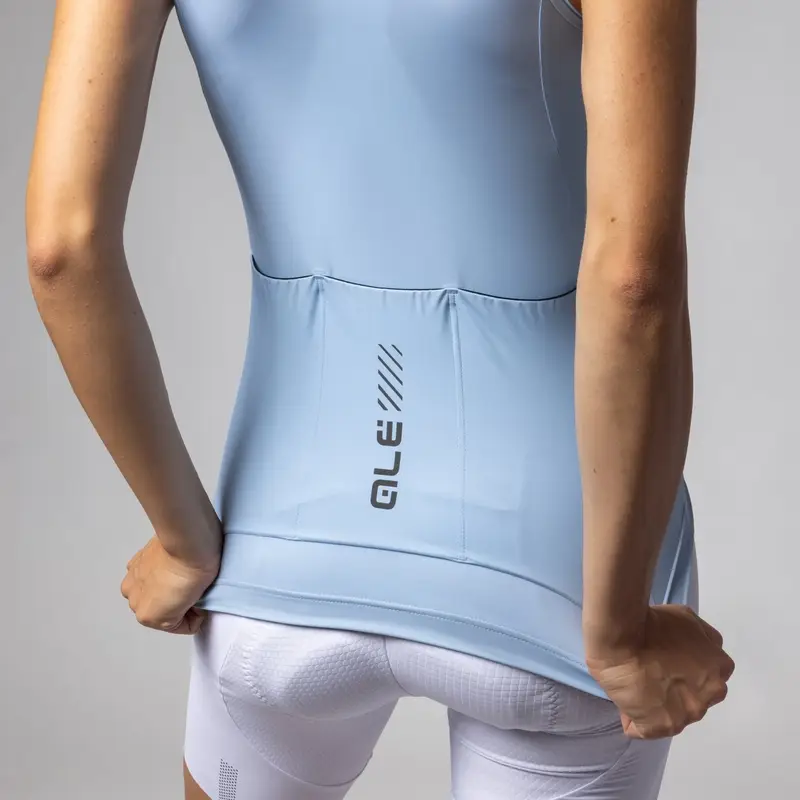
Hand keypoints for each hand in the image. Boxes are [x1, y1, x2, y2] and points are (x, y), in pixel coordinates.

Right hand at [120, 535, 219, 633]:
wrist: (187, 540)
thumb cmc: (197, 568)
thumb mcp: (201, 601)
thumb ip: (189, 609)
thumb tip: (191, 601)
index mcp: (149, 617)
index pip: (182, 625)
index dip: (196, 614)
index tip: (203, 601)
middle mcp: (134, 602)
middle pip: (164, 610)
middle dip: (179, 602)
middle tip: (193, 587)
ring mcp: (132, 581)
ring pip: (153, 593)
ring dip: (164, 588)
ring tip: (181, 574)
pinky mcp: (134, 563)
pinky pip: (146, 576)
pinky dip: (155, 573)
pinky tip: (169, 565)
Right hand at [585, 604, 734, 738]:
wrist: (621, 639)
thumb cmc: (651, 624)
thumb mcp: (687, 618)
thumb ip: (702, 637)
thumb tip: (696, 649)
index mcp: (719, 668)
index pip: (709, 673)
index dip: (687, 666)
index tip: (667, 659)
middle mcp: (710, 695)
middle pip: (694, 696)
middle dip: (677, 688)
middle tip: (651, 671)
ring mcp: (688, 714)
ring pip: (674, 714)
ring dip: (658, 704)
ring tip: (635, 686)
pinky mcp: (664, 726)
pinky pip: (647, 729)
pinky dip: (635, 718)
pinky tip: (626, 700)